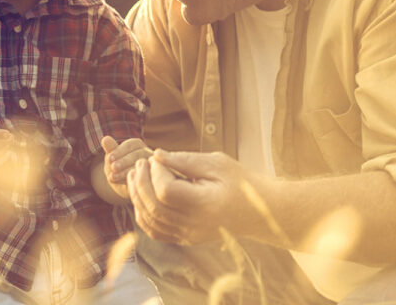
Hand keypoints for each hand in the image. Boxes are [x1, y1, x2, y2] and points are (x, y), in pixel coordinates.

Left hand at [101, 136, 151, 198]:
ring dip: (126, 171)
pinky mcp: (153, 179)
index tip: (109, 158)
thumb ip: (111, 149)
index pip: (132, 144)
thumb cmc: (118, 169)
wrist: (124, 188)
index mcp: (138, 146)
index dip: (120, 151)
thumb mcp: (113, 159)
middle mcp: (148, 154)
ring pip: (143, 167)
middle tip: (113, 167)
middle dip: (124, 161)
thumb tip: (105, 139)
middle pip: (139, 154)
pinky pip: (146, 179)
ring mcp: (153, 167)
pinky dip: (132, 181)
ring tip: (112, 177)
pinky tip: (121, 183)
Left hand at [128, 150, 269, 244]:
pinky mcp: (186, 239)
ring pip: (151, 221)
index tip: (157, 158)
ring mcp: (189, 235)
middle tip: (141, 163)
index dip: (156, 173)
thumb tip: (156, 155)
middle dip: (141, 183)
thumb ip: (184, 160)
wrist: (259, 211)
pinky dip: (143, 216)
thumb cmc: (240, 182)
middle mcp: (195, 225)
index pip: (166, 192)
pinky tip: (141, 197)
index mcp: (205, 204)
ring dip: (137, 197)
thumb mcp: (216, 164)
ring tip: (136, 176)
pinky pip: (156, 232)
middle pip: (154, 207)